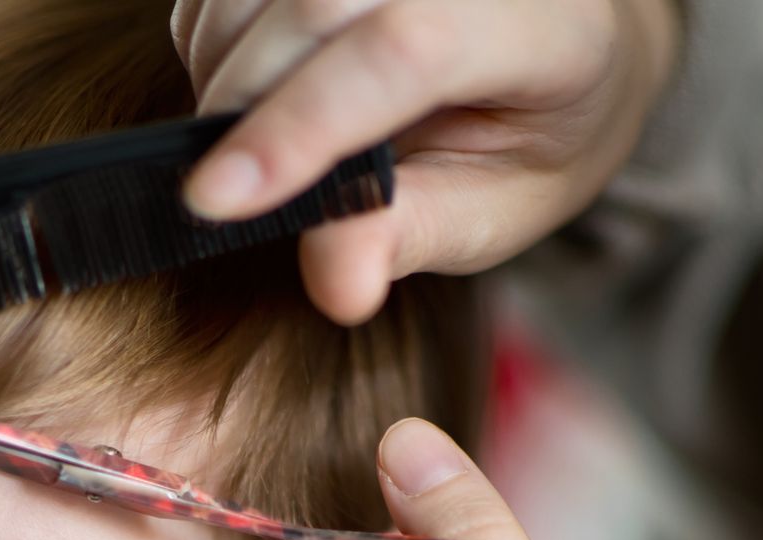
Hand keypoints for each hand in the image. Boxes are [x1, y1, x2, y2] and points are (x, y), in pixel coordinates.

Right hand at [172, 0, 681, 323]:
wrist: (549, 35)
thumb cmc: (522, 135)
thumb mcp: (492, 209)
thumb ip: (411, 235)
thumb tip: (336, 288)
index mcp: (542, 25)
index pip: (404, 52)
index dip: (300, 126)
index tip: (214, 201)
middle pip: (312, 9)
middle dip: (243, 113)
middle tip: (234, 193)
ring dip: (219, 75)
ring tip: (260, 137)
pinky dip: (213, 40)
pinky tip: (260, 84)